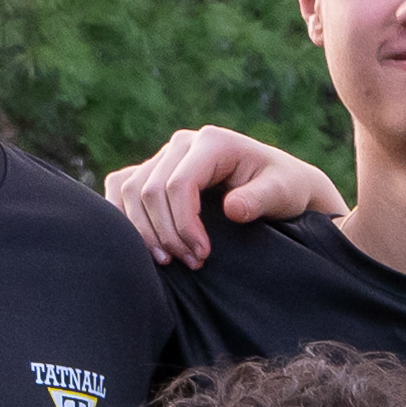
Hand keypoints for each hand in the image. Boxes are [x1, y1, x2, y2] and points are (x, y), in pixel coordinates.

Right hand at [102, 123, 346, 263]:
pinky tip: (143, 244)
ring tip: (171, 261)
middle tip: (191, 263)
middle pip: (149, 190)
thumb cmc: (284, 188)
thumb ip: (259, 199)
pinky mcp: (154, 170)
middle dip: (166, 234)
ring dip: (145, 231)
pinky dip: (125, 216)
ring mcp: (165, 155)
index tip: (202, 255)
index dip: (184, 224)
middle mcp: (182, 144)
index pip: (178, 184)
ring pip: (131, 191)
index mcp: (212, 143)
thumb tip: (233, 210)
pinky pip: (121, 187)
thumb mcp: (283, 193)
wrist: (279, 184)